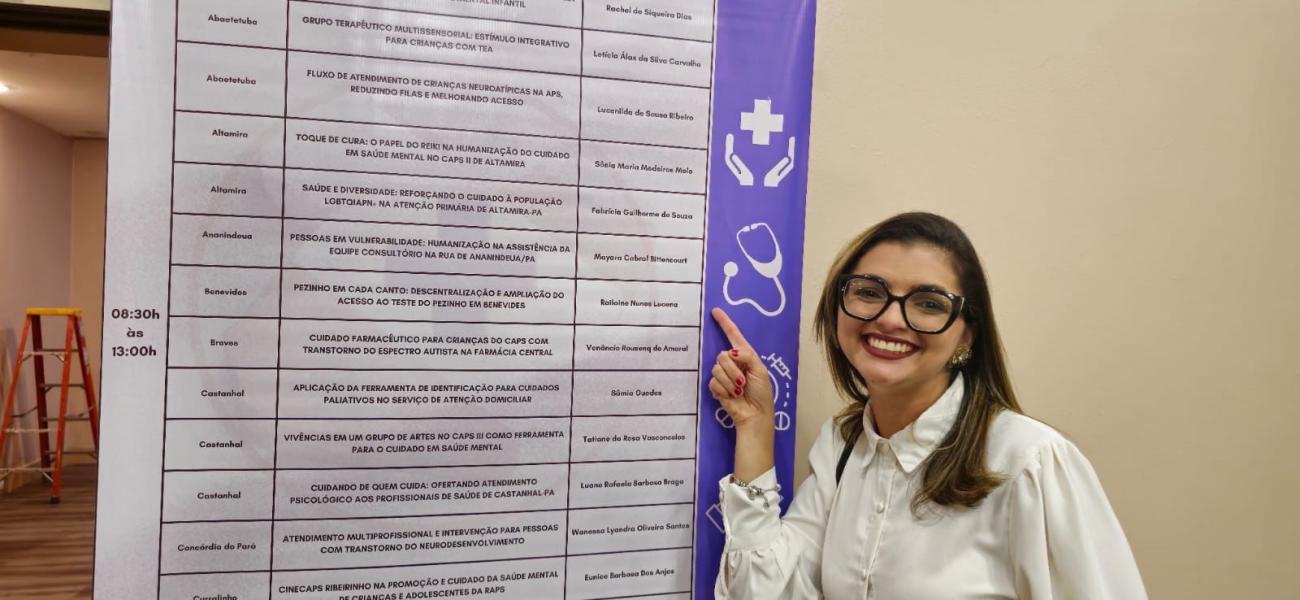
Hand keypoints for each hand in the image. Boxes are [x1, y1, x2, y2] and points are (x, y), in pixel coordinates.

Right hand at [708, 307, 773, 430]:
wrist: (754, 414)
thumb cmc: (761, 392)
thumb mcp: (760, 370)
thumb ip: (747, 356)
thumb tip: (730, 352)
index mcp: (745, 355)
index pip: (733, 335)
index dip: (725, 323)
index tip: (715, 311)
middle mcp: (733, 362)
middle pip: (722, 354)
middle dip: (732, 369)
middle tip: (742, 381)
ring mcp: (723, 374)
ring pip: (716, 368)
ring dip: (729, 381)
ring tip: (738, 390)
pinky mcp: (717, 387)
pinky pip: (713, 381)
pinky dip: (723, 390)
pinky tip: (731, 396)